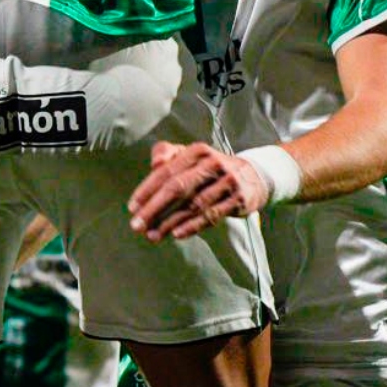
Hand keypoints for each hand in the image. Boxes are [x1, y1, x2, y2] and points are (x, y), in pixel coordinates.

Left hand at [127, 142, 270, 242]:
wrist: (255, 176)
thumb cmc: (212, 168)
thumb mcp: (192, 155)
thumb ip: (168, 153)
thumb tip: (153, 164)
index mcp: (197, 151)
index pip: (166, 171)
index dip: (147, 190)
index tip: (132, 208)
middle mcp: (212, 164)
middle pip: (177, 187)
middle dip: (154, 208)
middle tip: (136, 225)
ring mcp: (227, 182)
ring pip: (193, 205)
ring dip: (170, 222)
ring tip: (152, 235)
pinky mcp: (238, 199)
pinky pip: (211, 215)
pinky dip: (192, 226)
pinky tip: (176, 235)